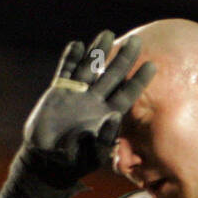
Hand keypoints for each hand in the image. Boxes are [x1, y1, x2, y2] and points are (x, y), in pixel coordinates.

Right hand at [0, 31, 155, 197]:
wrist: (45, 161)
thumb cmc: (72, 163)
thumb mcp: (92, 157)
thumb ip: (104, 140)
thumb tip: (112, 117)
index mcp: (107, 114)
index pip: (127, 93)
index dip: (139, 80)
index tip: (152, 65)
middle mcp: (95, 100)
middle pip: (112, 75)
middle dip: (123, 58)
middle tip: (135, 42)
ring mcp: (77, 94)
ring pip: (90, 68)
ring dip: (98, 52)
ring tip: (107, 34)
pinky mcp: (58, 93)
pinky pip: (66, 72)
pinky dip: (70, 60)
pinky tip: (77, 46)